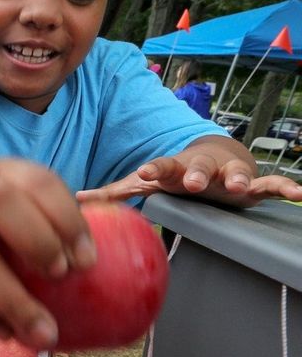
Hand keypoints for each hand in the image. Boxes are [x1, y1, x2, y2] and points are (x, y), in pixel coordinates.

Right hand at [0, 158, 95, 349]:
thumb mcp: (5, 183)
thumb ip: (41, 210)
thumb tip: (88, 263)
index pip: (37, 182)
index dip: (66, 217)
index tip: (89, 259)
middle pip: (0, 204)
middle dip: (38, 243)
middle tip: (64, 277)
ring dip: (11, 301)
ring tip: (43, 336)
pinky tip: (6, 334)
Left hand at [78, 153, 301, 205]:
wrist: (213, 158)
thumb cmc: (173, 175)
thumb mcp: (145, 183)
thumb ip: (114, 192)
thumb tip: (77, 198)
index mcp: (173, 169)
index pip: (161, 167)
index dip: (154, 169)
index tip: (144, 172)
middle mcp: (201, 169)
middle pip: (197, 169)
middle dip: (194, 174)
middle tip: (190, 182)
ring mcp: (227, 174)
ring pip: (235, 174)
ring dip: (237, 179)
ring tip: (239, 187)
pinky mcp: (252, 184)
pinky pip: (270, 185)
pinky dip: (284, 187)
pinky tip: (298, 193)